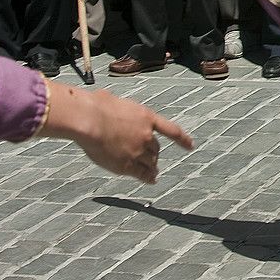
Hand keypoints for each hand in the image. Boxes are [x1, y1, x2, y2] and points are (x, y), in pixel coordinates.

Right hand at [74, 89, 193, 183]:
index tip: (190, 146)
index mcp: (147, 118)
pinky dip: (147, 178)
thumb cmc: (95, 105)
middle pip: (156, 149)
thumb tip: (104, 99)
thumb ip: (115, 106)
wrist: (89, 119)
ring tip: (153, 173)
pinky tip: (151, 180)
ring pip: (150, 162)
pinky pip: (141, 174)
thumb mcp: (112, 99)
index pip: (171, 131)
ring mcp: (137, 150)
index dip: (182, 140)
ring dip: (151, 167)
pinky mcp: (126, 164)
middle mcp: (146, 135)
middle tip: (152, 160)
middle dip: (154, 154)